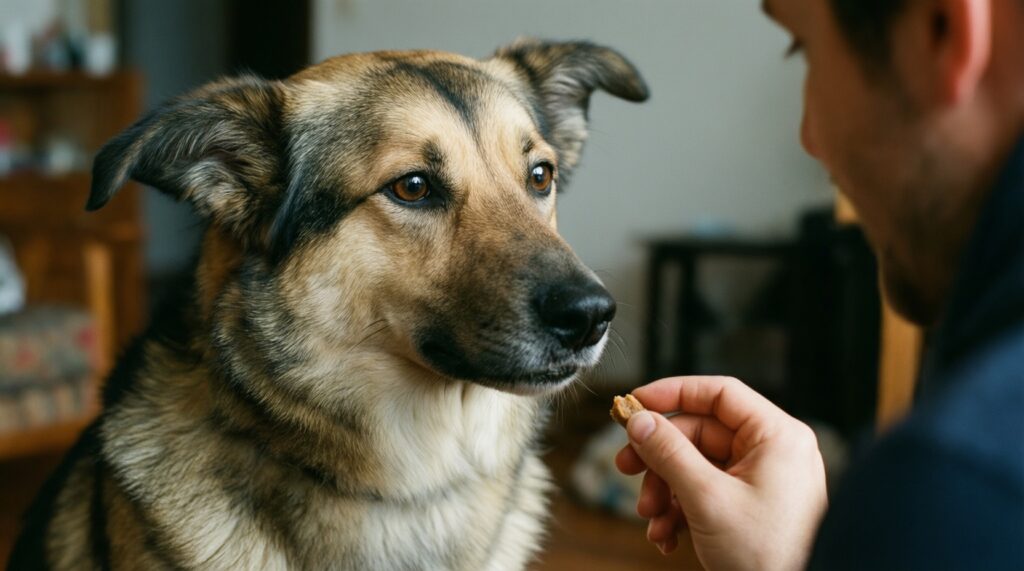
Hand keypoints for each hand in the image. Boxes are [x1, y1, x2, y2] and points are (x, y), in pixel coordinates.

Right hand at [615, 376, 827, 570]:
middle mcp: (772, 452)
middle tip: (627, 469)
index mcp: (776, 437)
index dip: (672, 393)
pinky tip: (666, 535)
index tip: (635, 404)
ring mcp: (762, 481)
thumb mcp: (707, 498)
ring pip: (696, 466)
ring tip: (652, 518)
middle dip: (660, 460)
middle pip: (699, 434)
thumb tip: (639, 420)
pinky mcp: (751, 506)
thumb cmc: (770, 556)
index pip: (718, 393)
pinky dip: (680, 510)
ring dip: (665, 491)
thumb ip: (669, 453)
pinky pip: (706, 492)